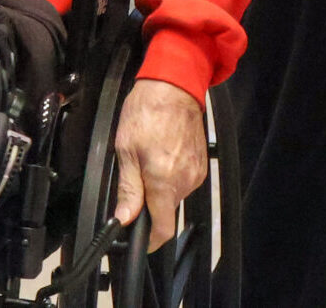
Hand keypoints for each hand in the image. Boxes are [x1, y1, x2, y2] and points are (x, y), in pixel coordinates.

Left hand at [113, 78, 207, 249]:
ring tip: (150, 157)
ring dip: (161, 185)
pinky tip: (164, 152)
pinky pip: (184, 180)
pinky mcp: (202, 164)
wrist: (174, 85)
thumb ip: (128, 188)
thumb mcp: (126, 149)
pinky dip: (172, 174)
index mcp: (163, 181)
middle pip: (166, 210)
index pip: (162, 229)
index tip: (139, 238)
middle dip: (150, 201)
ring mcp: (196, 173)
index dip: (149, 240)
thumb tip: (124, 219)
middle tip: (137, 175)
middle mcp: (184, 181)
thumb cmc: (147, 111)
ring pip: (174, 194)